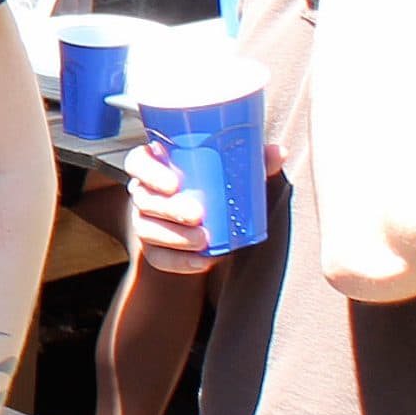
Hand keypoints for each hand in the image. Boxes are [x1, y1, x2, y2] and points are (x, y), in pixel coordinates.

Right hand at [126, 134, 281, 268]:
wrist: (205, 218)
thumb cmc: (214, 183)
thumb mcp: (230, 168)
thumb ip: (251, 160)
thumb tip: (277, 152)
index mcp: (155, 165)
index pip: (138, 163)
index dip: (149, 172)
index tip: (174, 184)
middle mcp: (144, 192)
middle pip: (144, 199)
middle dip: (169, 209)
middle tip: (197, 215)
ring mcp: (145, 221)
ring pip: (147, 229)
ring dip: (174, 237)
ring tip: (203, 239)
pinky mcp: (154, 248)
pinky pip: (158, 257)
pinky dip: (179, 261)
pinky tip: (203, 261)